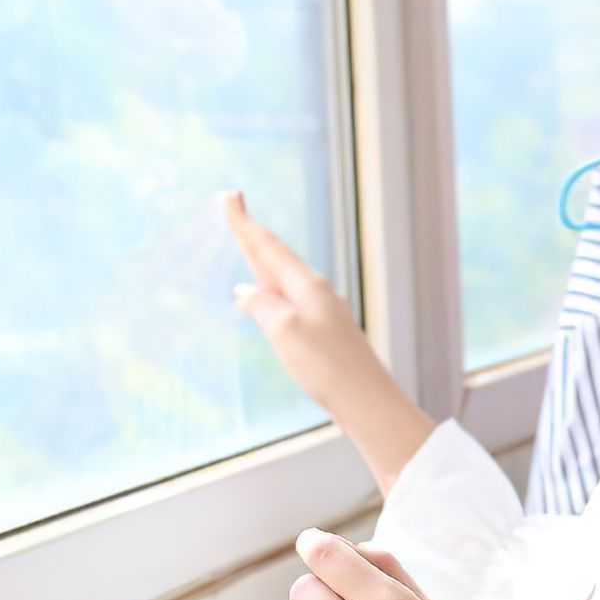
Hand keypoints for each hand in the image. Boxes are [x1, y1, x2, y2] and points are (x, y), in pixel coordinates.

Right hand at [219, 188, 377, 415]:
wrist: (368, 404)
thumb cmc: (328, 368)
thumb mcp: (285, 332)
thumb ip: (263, 306)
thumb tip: (245, 291)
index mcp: (306, 285)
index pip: (268, 247)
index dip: (245, 223)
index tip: (231, 195)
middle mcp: (316, 292)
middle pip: (275, 256)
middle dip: (251, 233)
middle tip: (233, 203)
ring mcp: (321, 312)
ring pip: (282, 277)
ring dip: (262, 258)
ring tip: (246, 240)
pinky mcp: (324, 333)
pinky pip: (289, 299)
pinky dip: (271, 288)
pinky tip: (269, 297)